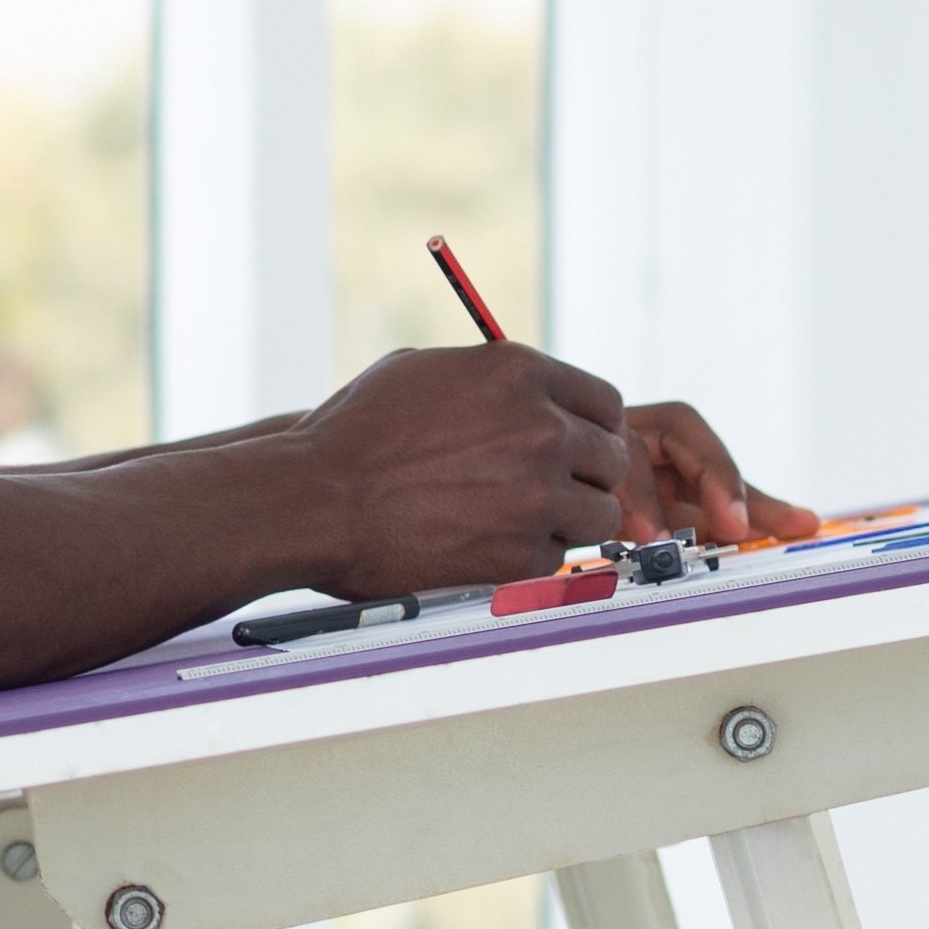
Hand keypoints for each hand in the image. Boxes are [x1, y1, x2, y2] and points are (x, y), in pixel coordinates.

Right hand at [278, 344, 805, 599]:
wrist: (316, 500)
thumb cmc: (357, 434)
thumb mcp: (429, 370)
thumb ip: (494, 380)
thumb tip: (534, 395)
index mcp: (521, 373)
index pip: (604, 403)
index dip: (592, 429)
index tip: (577, 448)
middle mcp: (542, 428)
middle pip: (612, 459)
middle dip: (586, 476)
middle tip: (551, 492)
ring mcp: (537, 493)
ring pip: (599, 514)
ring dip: (568, 520)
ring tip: (518, 523)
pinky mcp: (522, 553)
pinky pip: (558, 558)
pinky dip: (530, 557)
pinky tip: (485, 546)